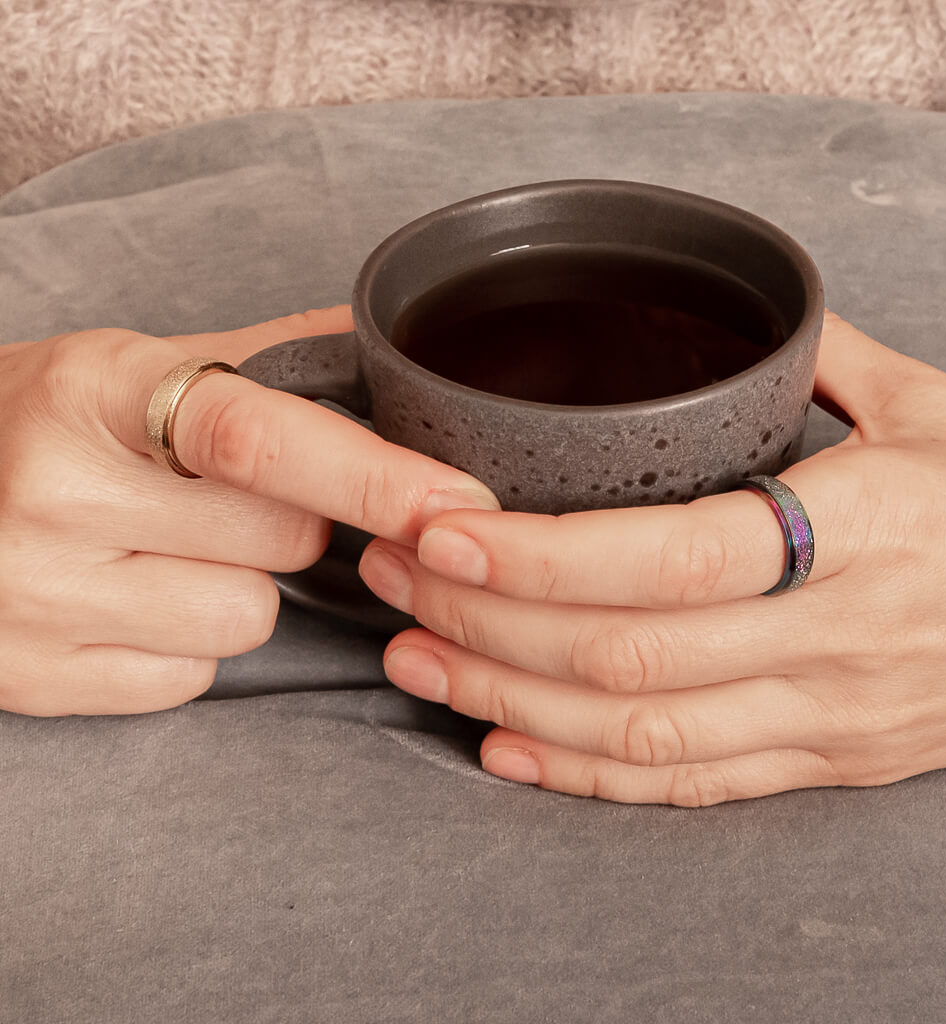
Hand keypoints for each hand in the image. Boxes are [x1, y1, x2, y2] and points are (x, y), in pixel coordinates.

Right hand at [0, 307, 496, 715]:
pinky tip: (136, 596)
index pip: (258, 436)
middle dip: (290, 522)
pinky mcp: (34, 679)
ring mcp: (35, 598)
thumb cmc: (43, 423)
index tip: (456, 502)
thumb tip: (380, 351)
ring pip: (245, 620)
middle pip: (279, 541)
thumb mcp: (131, 366)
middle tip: (224, 497)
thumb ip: (260, 361)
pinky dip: (187, 641)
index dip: (372, 474)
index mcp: (92, 392)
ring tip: (168, 548)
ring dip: (239, 585)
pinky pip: (190, 677)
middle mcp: (53, 496)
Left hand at [359, 313, 945, 804]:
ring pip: (636, 731)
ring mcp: (823, 718)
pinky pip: (686, 787)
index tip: (444, 528)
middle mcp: (832, 641)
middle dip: (487, 620)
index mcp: (864, 533)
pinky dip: (583, 775)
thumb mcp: (938, 411)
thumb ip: (820, 365)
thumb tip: (729, 320)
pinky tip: (505, 749)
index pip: (671, 557)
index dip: (544, 555)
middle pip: (624, 652)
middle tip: (393, 574)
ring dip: (508, 699)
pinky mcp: (821, 765)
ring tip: (415, 658)